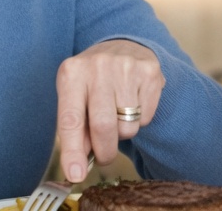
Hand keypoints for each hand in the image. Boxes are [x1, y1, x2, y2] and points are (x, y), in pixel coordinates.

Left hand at [55, 39, 163, 181]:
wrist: (124, 47)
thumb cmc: (93, 81)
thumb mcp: (76, 96)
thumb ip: (75, 129)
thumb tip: (78, 167)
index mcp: (72, 73)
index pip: (70, 119)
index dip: (73, 151)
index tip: (75, 175)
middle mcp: (98, 66)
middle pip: (103, 126)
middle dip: (104, 152)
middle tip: (103, 157)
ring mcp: (126, 67)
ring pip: (127, 126)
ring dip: (123, 132)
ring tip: (118, 113)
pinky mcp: (150, 72)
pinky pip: (145, 117)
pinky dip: (139, 119)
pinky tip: (133, 101)